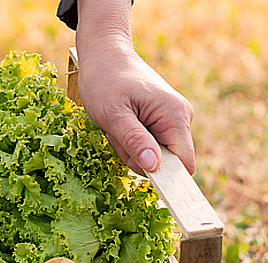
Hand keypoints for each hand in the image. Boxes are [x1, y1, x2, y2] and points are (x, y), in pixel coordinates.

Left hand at [77, 41, 194, 174]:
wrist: (105, 55)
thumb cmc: (105, 80)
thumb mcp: (112, 114)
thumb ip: (134, 140)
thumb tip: (154, 167)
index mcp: (175, 116)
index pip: (184, 164)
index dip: (166, 178)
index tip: (142, 180)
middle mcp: (181, 118)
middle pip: (164, 163)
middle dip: (136, 157)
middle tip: (115, 134)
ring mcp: (172, 120)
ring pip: (153, 155)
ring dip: (129, 148)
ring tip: (116, 125)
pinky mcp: (161, 121)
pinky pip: (146, 145)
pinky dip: (129, 141)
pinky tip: (120, 124)